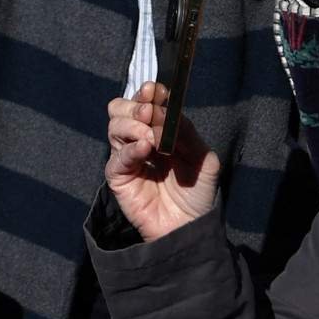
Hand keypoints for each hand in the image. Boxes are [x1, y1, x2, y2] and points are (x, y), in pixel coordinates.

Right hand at [104, 82, 220, 241]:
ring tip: (151, 137)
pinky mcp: (118, 176)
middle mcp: (138, 139)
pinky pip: (117, 156)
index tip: (157, 90)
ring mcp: (126, 156)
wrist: (190, 228)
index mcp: (157, 131)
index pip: (143, 103)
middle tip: (150, 112)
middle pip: (119, 108)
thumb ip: (188, 134)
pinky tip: (145, 149)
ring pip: (114, 126)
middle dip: (134, 105)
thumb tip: (169, 113)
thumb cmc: (197, 195)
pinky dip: (130, 148)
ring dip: (132, 125)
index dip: (147, 93)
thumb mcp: (203, 160)